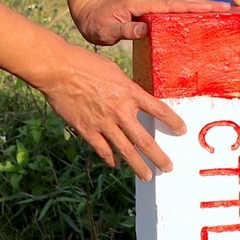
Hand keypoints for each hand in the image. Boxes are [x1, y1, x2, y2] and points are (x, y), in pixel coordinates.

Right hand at [30, 41, 184, 179]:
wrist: (58, 70)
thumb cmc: (84, 63)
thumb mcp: (113, 71)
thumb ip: (126, 87)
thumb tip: (133, 97)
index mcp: (129, 92)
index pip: (159, 110)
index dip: (173, 121)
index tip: (181, 130)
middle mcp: (120, 111)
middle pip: (145, 140)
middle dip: (159, 157)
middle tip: (168, 167)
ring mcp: (103, 123)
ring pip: (125, 151)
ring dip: (138, 166)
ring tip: (147, 176)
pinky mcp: (87, 130)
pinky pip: (102, 150)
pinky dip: (110, 159)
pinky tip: (115, 165)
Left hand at [71, 0, 230, 45]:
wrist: (87, 7)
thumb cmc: (96, 23)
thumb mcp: (107, 31)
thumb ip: (126, 30)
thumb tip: (146, 30)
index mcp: (140, 2)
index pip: (173, 5)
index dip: (195, 7)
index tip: (216, 7)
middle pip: (181, 0)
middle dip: (204, 4)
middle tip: (228, 9)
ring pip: (178, 1)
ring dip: (198, 5)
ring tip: (220, 12)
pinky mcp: (150, 1)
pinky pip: (172, 4)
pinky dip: (187, 7)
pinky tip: (198, 14)